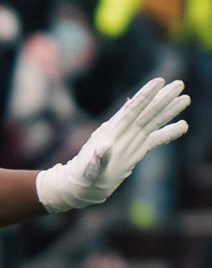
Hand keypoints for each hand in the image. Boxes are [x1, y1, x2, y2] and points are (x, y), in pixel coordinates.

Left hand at [36, 77, 189, 212]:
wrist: (83, 186)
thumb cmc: (84, 177)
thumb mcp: (90, 170)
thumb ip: (98, 159)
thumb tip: (104, 146)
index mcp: (112, 132)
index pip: (132, 110)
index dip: (145, 95)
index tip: (159, 81)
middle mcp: (123, 132)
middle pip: (146, 112)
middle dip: (162, 98)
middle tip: (180, 84)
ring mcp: (130, 140)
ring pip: (152, 122)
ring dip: (168, 111)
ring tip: (185, 99)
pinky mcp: (135, 150)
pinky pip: (155, 139)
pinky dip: (168, 133)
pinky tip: (183, 126)